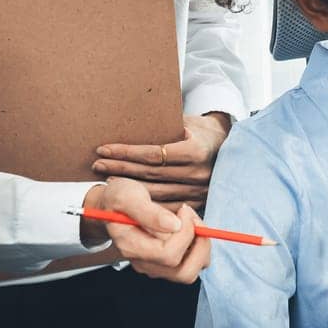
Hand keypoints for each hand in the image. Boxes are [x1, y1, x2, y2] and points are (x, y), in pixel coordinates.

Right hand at [81, 178, 211, 282]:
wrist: (111, 206)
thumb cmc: (118, 199)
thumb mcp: (128, 196)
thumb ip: (148, 212)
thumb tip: (175, 225)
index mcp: (132, 247)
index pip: (168, 255)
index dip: (184, 233)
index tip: (184, 210)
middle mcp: (143, 263)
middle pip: (183, 271)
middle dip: (199, 244)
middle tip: (193, 219)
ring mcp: (154, 266)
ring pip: (190, 271)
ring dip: (201, 247)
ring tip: (192, 223)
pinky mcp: (164, 263)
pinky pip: (190, 264)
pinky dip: (198, 248)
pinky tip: (190, 229)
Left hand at [90, 112, 231, 206]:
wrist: (229, 146)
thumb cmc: (202, 130)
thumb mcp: (187, 122)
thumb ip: (164, 127)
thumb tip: (131, 123)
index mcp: (195, 150)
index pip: (152, 154)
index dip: (126, 152)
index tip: (105, 149)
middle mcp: (197, 172)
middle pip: (150, 174)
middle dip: (120, 168)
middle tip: (98, 164)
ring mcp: (198, 189)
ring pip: (155, 192)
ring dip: (128, 186)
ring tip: (107, 179)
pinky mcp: (197, 201)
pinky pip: (166, 205)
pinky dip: (145, 202)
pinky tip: (129, 197)